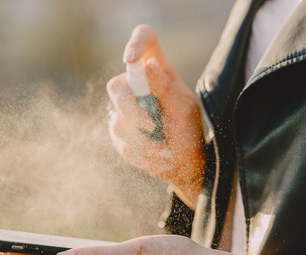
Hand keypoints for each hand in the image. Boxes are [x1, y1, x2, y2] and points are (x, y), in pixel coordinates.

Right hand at [107, 24, 204, 208]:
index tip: (131, 60)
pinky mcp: (119, 130)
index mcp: (159, 70)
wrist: (185, 164)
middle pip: (116, 86)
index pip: (145, 38)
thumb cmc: (189, 132)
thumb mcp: (184, 109)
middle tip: (153, 126)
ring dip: (143, 140)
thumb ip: (165, 88)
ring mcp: (125, 109)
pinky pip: (119, 140)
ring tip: (166, 150)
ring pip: (117, 119)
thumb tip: (146, 65)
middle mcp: (138, 85)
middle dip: (132, 111)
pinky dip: (140, 154)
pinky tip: (158, 157)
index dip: (135, 42)